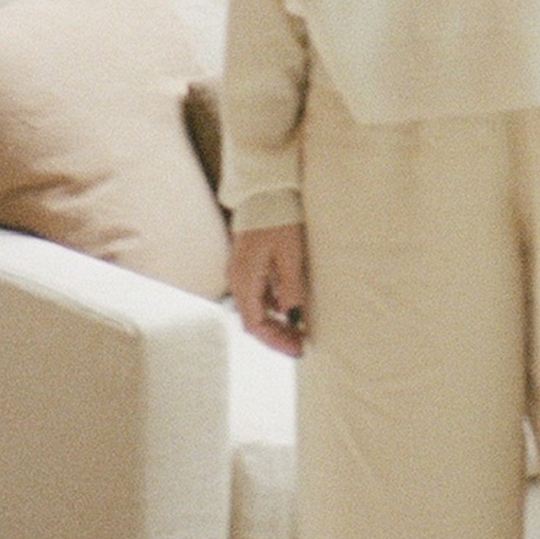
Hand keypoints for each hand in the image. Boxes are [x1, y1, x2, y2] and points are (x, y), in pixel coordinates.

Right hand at [230, 222, 308, 356]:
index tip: (298, 349)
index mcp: (244, 279)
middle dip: (277, 334)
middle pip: (253, 319)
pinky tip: (291, 306)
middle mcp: (237, 278)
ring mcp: (241, 271)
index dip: (275, 340)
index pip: (255, 324)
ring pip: (256, 307)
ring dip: (276, 321)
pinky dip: (273, 305)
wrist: (265, 189)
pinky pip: (258, 293)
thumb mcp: (290, 254)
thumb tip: (293, 318)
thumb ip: (291, 288)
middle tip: (302, 344)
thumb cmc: (278, 219)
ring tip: (300, 329)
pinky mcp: (248, 263)